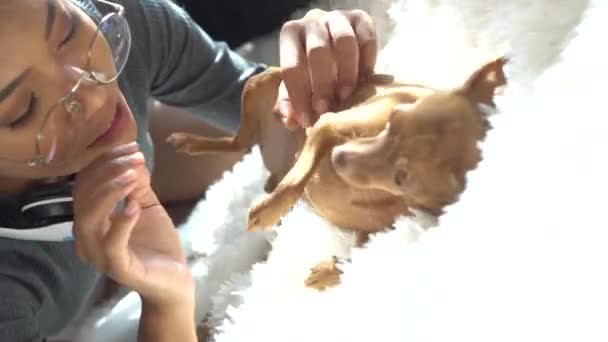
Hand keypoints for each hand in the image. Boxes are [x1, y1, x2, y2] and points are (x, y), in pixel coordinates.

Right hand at [72, 142, 193, 306]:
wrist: (174, 279)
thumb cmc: (156, 243)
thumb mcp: (146, 206)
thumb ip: (138, 185)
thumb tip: (133, 159)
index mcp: (90, 221)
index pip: (86, 185)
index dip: (105, 162)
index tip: (130, 146)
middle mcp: (86, 238)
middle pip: (84, 198)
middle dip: (109, 171)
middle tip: (134, 156)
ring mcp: (99, 255)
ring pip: (90, 219)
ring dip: (111, 191)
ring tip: (133, 174)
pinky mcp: (117, 268)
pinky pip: (112, 244)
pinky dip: (121, 221)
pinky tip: (134, 205)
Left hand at [276, 9, 377, 128]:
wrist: (334, 52)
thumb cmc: (311, 73)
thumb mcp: (297, 87)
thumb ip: (289, 105)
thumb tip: (291, 121)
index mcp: (290, 35)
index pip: (291, 66)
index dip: (299, 96)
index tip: (307, 120)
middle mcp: (312, 21)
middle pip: (317, 51)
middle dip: (322, 85)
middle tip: (327, 109)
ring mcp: (337, 17)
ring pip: (344, 42)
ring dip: (346, 74)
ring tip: (346, 96)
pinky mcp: (361, 18)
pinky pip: (367, 39)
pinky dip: (367, 62)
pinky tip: (364, 81)